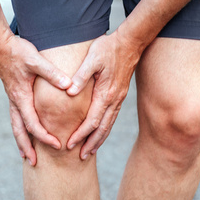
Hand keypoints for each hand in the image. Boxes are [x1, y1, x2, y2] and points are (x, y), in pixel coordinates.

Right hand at [0, 31, 71, 165]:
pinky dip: (21, 129)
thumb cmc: (18, 51)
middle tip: (35, 163)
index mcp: (21, 96)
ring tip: (27, 156)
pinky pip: (16, 117)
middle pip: (19, 130)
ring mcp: (13, 99)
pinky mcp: (14, 94)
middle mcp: (15, 101)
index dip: (44, 136)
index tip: (57, 145)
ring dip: (22, 141)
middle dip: (27, 147)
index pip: (32, 123)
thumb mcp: (36, 60)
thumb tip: (68, 85)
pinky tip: (25, 133)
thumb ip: (52, 73)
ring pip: (16, 125)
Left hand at [66, 32, 141, 158]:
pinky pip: (112, 117)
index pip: (92, 121)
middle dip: (90, 143)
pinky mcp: (119, 95)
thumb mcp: (92, 58)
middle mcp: (114, 100)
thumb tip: (69, 92)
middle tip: (80, 157)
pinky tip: (100, 133)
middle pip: (102, 128)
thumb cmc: (108, 48)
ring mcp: (119, 98)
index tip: (69, 144)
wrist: (130, 42)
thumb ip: (81, 76)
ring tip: (90, 151)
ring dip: (99, 139)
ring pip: (109, 125)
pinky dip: (105, 129)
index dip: (81, 134)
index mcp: (106, 93)